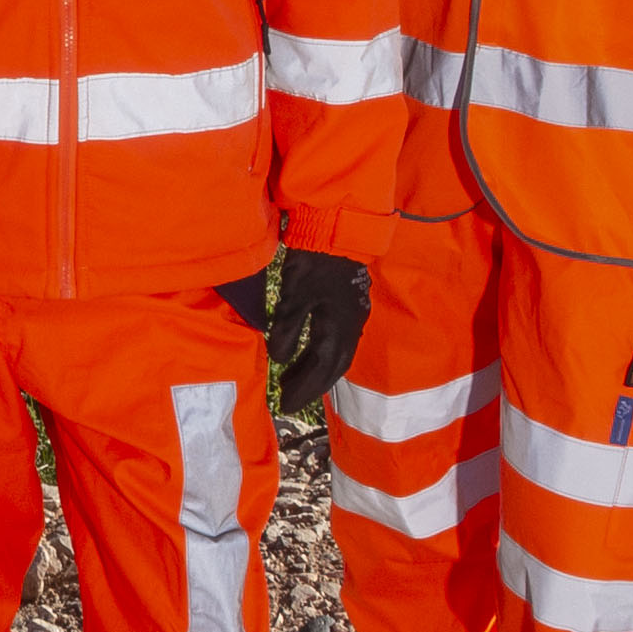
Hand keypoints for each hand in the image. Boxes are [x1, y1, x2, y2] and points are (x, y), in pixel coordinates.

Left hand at [250, 245, 367, 414]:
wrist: (336, 227)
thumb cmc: (314, 261)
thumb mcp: (295, 295)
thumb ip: (289, 329)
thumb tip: (279, 359)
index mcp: (340, 326)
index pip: (324, 367)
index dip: (305, 388)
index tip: (286, 404)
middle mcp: (352, 325)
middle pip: (334, 365)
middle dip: (312, 384)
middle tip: (289, 399)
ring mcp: (353, 314)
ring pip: (337, 353)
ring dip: (316, 370)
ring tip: (292, 381)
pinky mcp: (348, 304)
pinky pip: (337, 340)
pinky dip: (321, 354)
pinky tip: (306, 355)